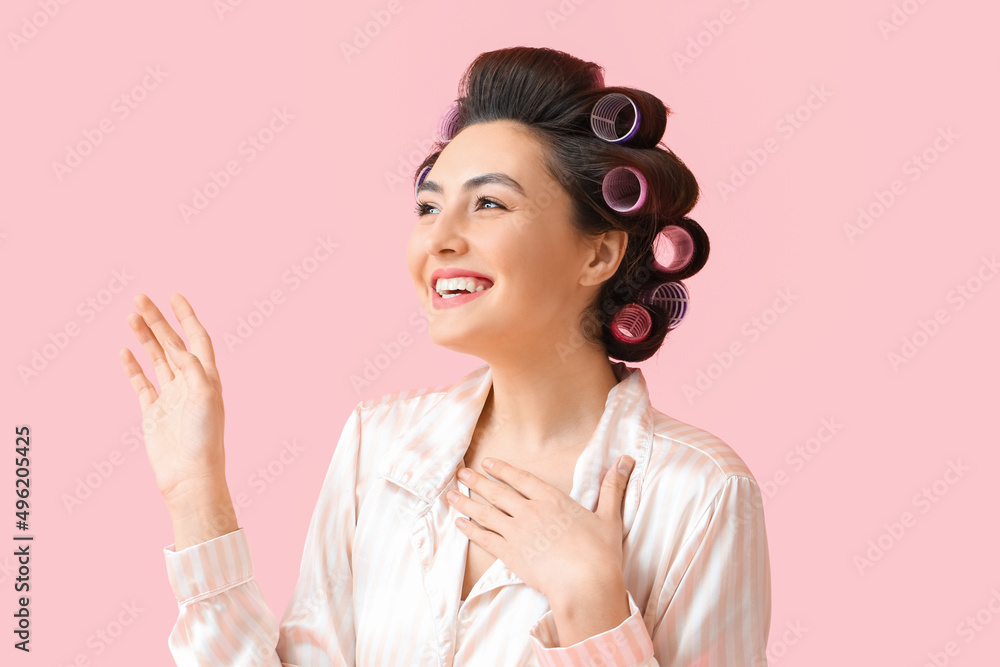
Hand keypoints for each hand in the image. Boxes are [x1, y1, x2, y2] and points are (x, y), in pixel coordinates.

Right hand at [119, 293, 227, 507]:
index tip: (175, 297)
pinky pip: (141, 384)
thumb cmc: (204, 441)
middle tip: (140, 298)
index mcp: (208, 378)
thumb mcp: (206, 400)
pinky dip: (133, 367)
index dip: (188, 317)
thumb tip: (185, 351)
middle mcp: (189, 384)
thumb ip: (196, 373)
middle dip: (158, 321)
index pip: (198, 339)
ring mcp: (170, 397)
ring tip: (131, 315)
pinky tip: (124, 351)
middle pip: (172, 344)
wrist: (189, 476)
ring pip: (156, 359)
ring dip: (145, 338)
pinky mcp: (153, 413)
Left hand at [448, 455, 634, 602]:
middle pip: (498, 493)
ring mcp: (517, 533)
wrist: (585, 584)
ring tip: (451, 495)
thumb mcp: (609, 516)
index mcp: (552, 499)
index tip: (488, 463)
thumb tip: (625, 460)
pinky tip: (459, 524)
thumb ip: (612, 487)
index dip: (503, 470)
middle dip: (477, 482)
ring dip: (466, 503)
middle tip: (461, 473)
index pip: (522, 478)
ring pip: (486, 514)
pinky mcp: (510, 555)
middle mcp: (530, 511)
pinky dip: (471, 530)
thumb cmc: (600, 553)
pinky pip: (485, 539)